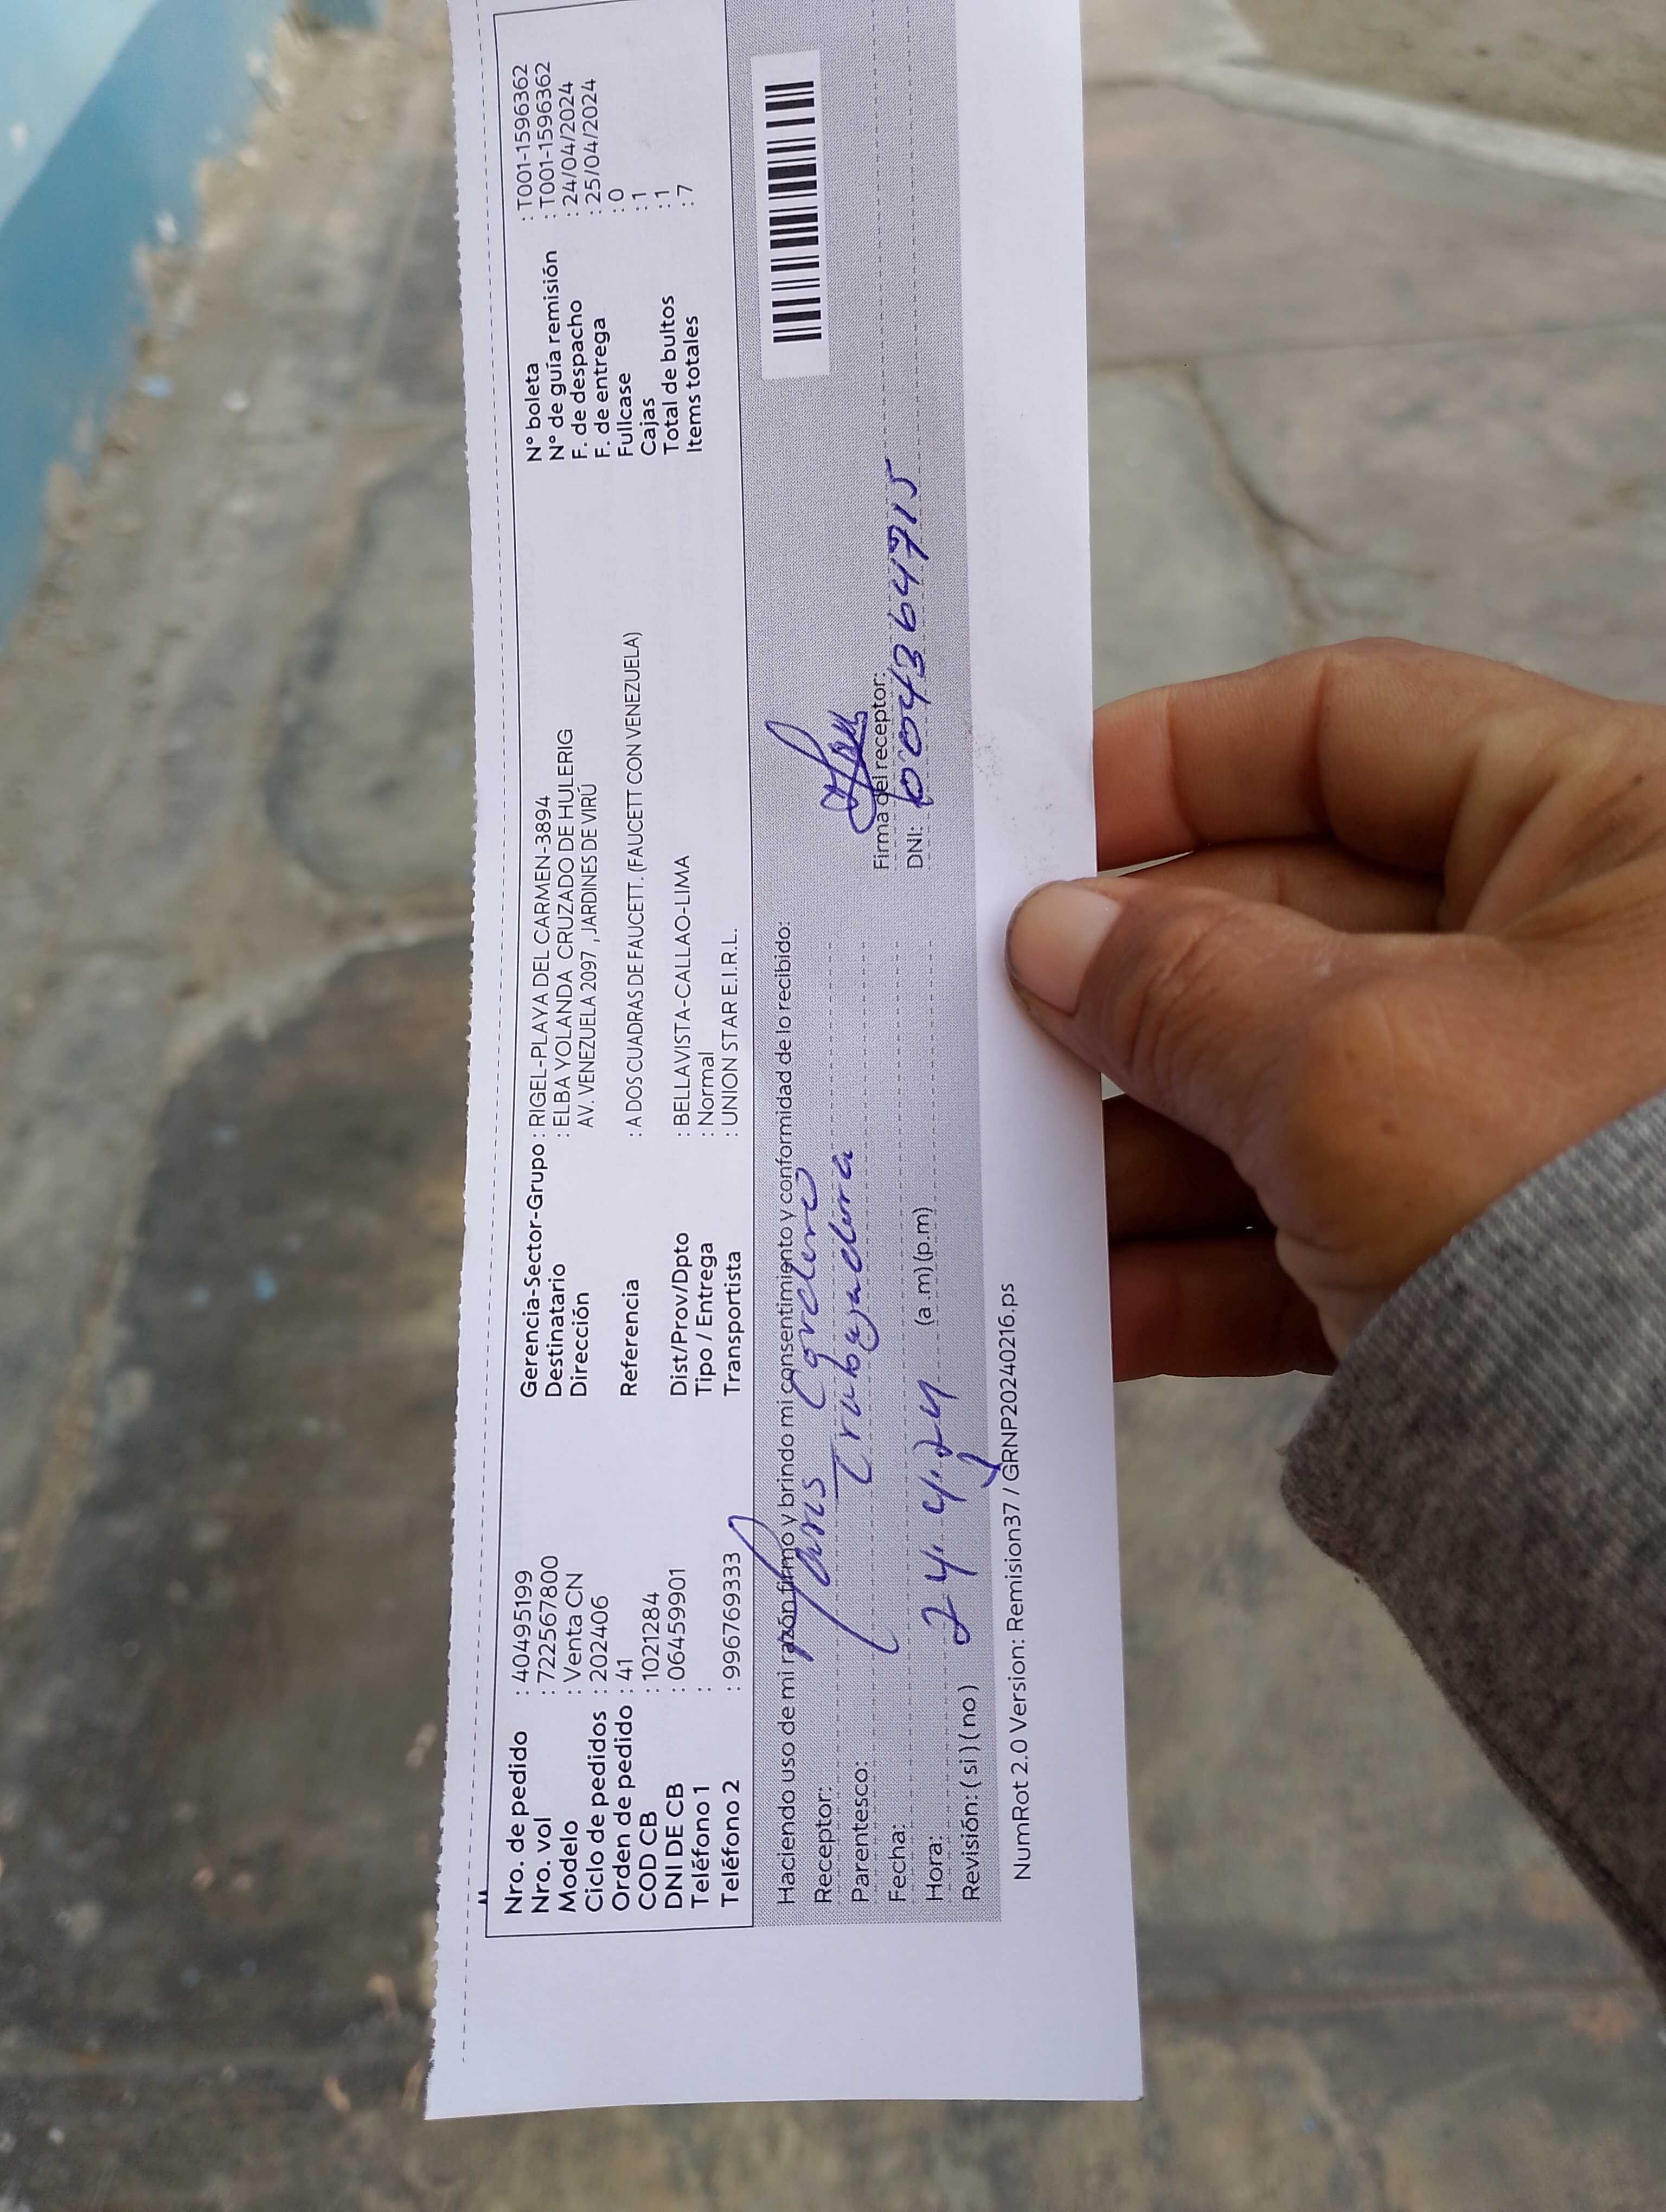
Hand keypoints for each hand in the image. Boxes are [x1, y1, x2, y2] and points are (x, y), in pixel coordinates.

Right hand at [1005, 640, 1665, 1378]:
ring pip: (1283, 1098)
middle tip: (989, 1026)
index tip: (1031, 821)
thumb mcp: (1351, 1061)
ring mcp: (1525, 1118)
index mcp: (1602, 830)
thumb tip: (1054, 934)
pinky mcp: (1489, 1260)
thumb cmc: (1597, 1219)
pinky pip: (1317, 1239)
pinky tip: (1097, 1301)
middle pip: (1287, 928)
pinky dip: (1204, 1271)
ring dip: (1140, 1150)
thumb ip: (1178, 979)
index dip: (1176, 762)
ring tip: (1012, 1183)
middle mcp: (1572, 962)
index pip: (1350, 729)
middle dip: (1128, 993)